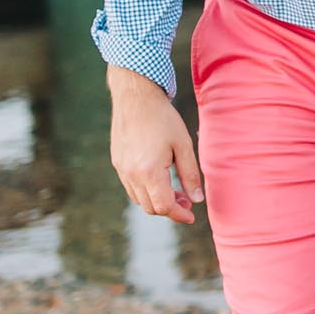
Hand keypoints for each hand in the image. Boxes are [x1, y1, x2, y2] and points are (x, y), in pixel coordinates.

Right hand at [108, 68, 202, 224]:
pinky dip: (145, 190)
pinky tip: (159, 179)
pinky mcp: (117, 162)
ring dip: (157, 200)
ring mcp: (121, 169)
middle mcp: (131, 174)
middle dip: (170, 209)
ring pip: (139, 199)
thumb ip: (190, 175)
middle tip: (187, 201)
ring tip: (175, 190)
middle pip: (150, 207)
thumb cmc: (163, 119)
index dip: (179, 214)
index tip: (191, 216)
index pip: (163, 206)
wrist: (135, 97)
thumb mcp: (183, 145)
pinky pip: (131, 187)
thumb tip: (197, 199)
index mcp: (149, 171)